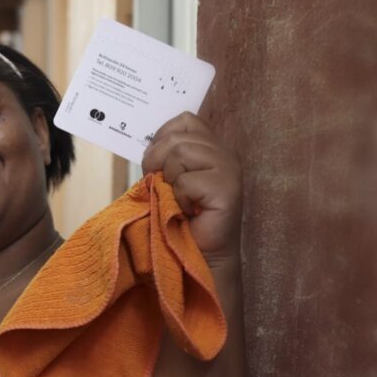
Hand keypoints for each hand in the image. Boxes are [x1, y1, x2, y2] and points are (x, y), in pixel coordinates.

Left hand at [142, 112, 242, 268]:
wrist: (196, 256)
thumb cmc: (179, 219)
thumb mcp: (168, 179)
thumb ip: (165, 156)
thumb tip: (148, 143)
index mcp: (211, 147)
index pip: (185, 120)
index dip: (162, 138)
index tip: (156, 165)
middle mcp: (224, 153)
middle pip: (178, 137)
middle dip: (157, 161)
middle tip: (162, 187)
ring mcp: (229, 170)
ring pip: (180, 153)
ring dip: (170, 181)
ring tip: (178, 200)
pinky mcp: (228, 189)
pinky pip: (186, 181)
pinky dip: (179, 199)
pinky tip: (189, 212)